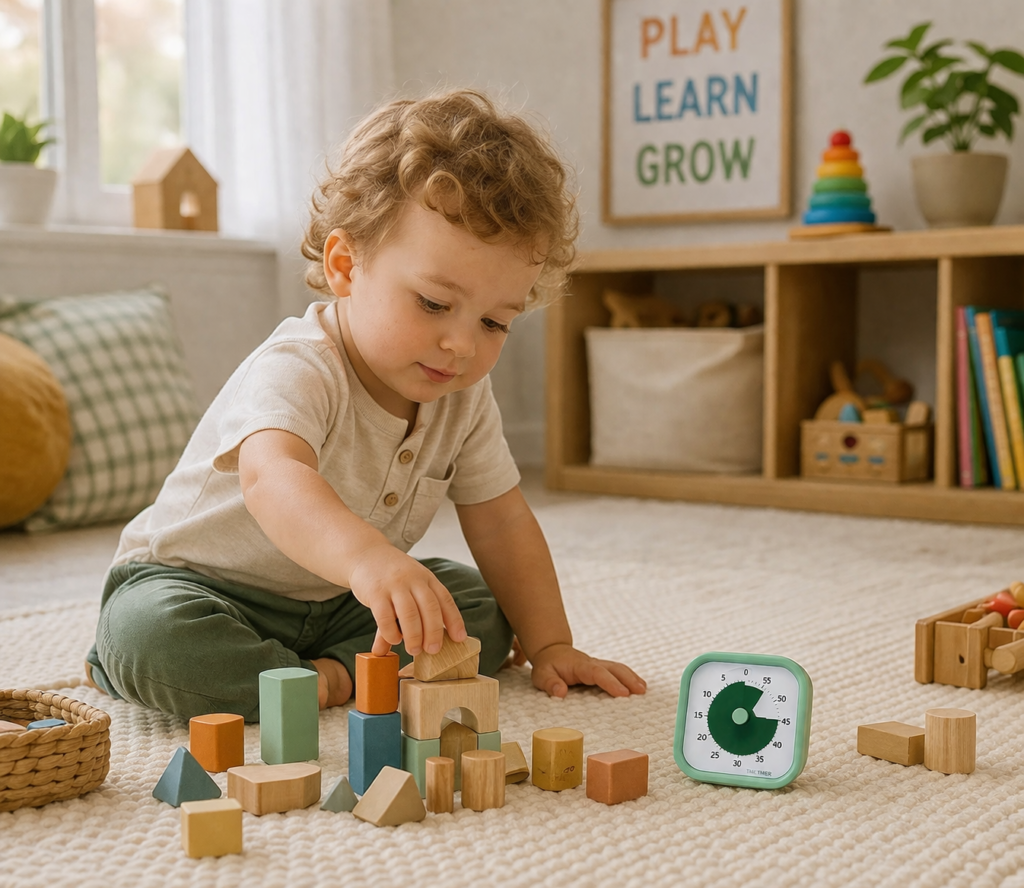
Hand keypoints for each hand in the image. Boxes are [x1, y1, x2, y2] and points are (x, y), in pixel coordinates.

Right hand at [347, 544, 466, 655]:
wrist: (365, 553)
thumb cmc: (390, 576)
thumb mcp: (406, 589)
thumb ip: (408, 617)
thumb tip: (411, 643)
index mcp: (426, 578)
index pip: (445, 599)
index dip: (454, 620)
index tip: (459, 639)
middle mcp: (413, 580)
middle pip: (430, 608)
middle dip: (434, 632)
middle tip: (434, 651)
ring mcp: (395, 585)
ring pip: (410, 614)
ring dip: (414, 636)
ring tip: (414, 650)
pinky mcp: (375, 592)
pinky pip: (385, 616)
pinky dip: (391, 632)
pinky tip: (394, 639)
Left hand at [529, 643, 646, 697]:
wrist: (552, 652)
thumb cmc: (547, 666)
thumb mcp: (542, 675)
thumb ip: (550, 683)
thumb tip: (560, 692)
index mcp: (579, 666)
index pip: (597, 673)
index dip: (610, 682)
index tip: (623, 693)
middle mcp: (592, 663)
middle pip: (613, 668)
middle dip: (628, 678)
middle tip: (641, 691)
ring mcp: (598, 665)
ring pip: (618, 668)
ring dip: (632, 677)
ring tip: (644, 690)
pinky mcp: (602, 669)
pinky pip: (618, 671)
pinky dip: (630, 677)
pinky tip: (639, 686)